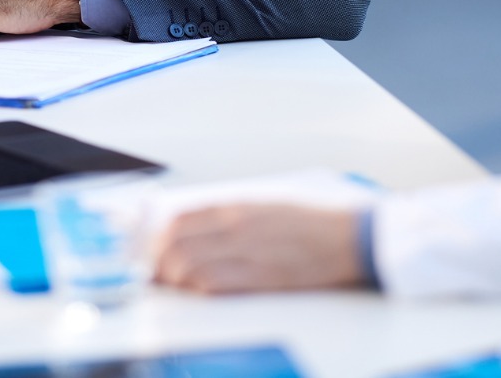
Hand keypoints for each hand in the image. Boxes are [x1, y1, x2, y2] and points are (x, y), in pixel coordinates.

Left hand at [154, 203, 366, 293]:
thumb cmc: (309, 224)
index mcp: (236, 207)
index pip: (178, 220)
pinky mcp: (259, 279)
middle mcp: (235, 226)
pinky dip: (198, 290)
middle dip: (159, 262)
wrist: (346, 239)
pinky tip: (199, 292)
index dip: (158, 239)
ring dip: (175, 279)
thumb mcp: (263, 207)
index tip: (154, 251)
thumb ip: (228, 217)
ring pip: (187, 266)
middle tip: (157, 274)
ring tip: (176, 286)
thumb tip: (194, 230)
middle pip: (175, 244)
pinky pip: (212, 284)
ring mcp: (246, 252)